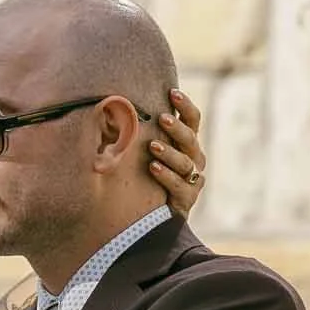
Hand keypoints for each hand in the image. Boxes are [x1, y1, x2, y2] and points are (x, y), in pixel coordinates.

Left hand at [151, 89, 205, 219]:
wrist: (155, 217)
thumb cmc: (148, 176)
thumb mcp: (148, 152)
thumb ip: (143, 133)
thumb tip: (115, 107)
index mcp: (187, 143)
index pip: (193, 120)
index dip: (185, 106)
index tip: (172, 92)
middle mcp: (194, 159)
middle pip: (190, 139)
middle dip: (176, 128)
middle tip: (161, 118)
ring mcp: (193, 180)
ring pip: (185, 163)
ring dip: (169, 152)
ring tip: (153, 146)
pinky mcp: (187, 199)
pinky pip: (179, 186)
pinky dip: (166, 176)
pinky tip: (153, 168)